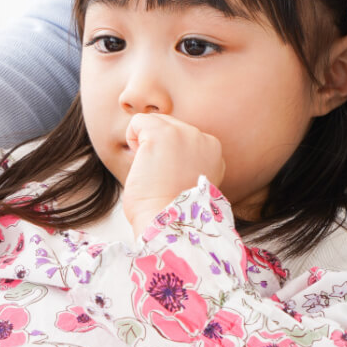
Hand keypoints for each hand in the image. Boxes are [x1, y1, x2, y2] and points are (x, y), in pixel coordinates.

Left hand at [121, 113, 224, 234]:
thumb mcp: (189, 180)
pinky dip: (132, 139)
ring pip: (155, 121)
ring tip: (151, 170)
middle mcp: (204, 139)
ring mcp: (185, 134)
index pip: (182, 137)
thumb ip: (185, 159)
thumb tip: (164, 147)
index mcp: (214, 152)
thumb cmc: (170, 212)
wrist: (168, 225)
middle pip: (169, 125)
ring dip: (145, 143)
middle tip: (159, 176)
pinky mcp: (163, 134)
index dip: (169, 156)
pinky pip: (138, 121)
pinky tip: (140, 162)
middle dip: (157, 146)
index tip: (171, 180)